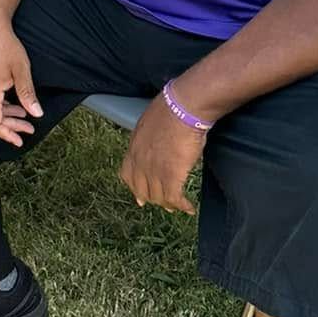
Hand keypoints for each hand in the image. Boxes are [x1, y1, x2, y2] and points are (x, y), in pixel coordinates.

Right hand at [0, 16, 43, 145]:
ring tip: (22, 113)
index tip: (21, 140)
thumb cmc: (4, 44)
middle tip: (28, 129)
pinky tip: (8, 100)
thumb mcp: (21, 70)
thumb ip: (27, 94)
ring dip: (1, 115)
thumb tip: (37, 114)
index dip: (7, 134)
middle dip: (8, 126)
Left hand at [120, 96, 204, 214]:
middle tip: (166, 204)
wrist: (182, 108)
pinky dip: (182, 206)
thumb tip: (154, 143)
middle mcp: (140, 162)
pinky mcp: (171, 175)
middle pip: (143, 190)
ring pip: (158, 197)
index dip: (135, 189)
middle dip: (154, 199)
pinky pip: (174, 198)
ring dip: (169, 204)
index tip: (141, 198)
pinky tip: (189, 208)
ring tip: (178, 207)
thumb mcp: (148, 125)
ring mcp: (154, 170)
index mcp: (133, 149)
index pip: (128, 176)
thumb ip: (147, 139)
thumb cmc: (170, 111)